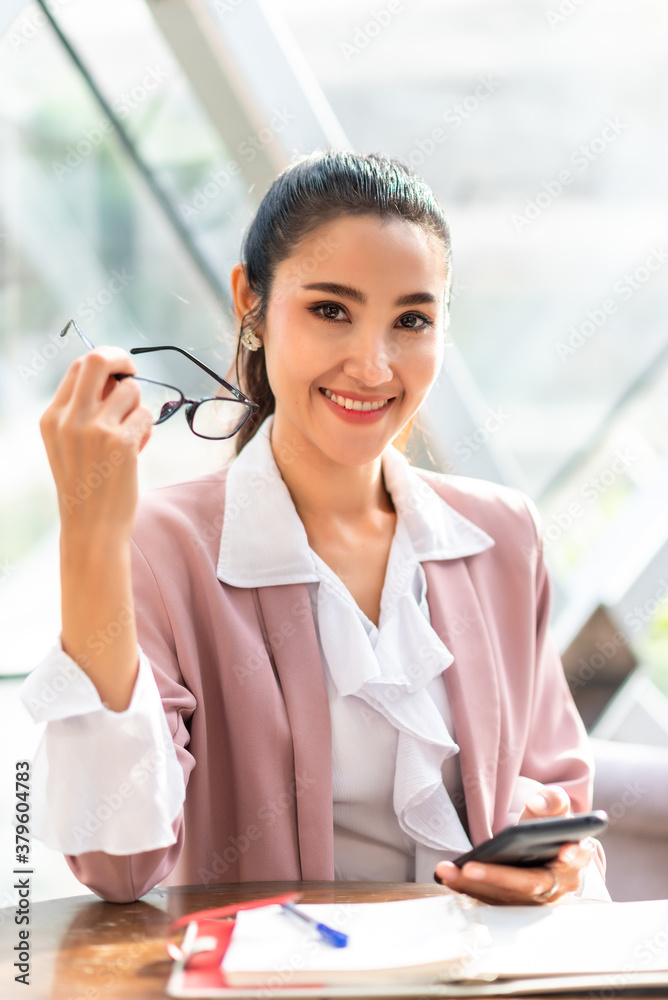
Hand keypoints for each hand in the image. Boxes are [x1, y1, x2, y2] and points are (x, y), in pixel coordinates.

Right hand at [40, 347, 152, 540]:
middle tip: (133, 369)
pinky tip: (135, 453)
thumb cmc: (86, 485)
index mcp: (52, 417)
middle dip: (122, 357)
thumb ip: (83, 410)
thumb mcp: (67, 444)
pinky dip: (146, 431)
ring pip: (131, 390)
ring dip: (137, 409)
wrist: (91, 527)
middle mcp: (70, 419)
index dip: (104, 362)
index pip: (79, 367)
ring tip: (129, 437)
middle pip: (99, 360)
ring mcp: (95, 430)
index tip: (119, 370)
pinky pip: (145, 415)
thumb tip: (116, 376)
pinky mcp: (121, 443)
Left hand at [434, 786, 594, 904]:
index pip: (572, 864)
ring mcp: (532, 901)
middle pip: (528, 885)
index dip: (570, 858)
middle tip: (470, 867)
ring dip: (473, 885)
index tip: (563, 852)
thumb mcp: (554, 813)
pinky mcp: (511, 904)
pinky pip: (488, 900)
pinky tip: (447, 876)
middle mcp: (555, 888)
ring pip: (503, 896)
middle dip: (498, 877)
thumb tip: (539, 803)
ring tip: (446, 870)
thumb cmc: (548, 831)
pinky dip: (466, 889)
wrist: (543, 851)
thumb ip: (552, 802)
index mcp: (572, 863)